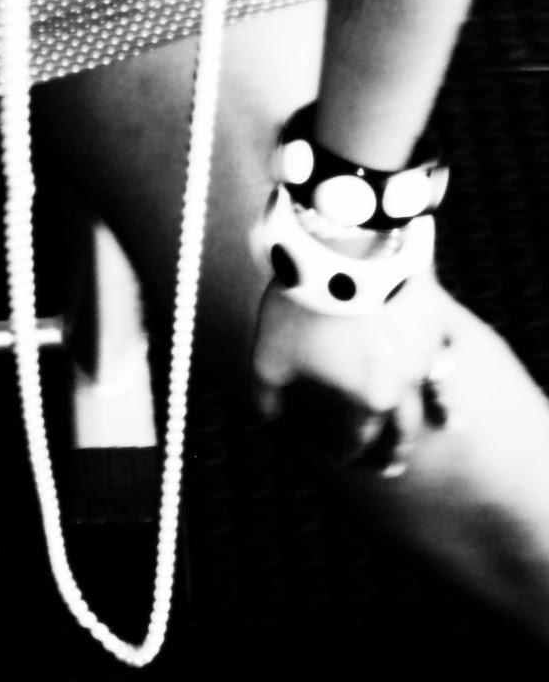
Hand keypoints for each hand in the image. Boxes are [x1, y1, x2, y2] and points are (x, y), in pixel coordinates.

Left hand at [251, 270, 456, 475]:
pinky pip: (449, 341)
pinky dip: (450, 353)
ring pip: (438, 390)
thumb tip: (267, 419)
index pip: (358, 440)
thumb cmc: (301, 308)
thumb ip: (268, 396)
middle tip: (392, 466)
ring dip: (443, 410)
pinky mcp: (433, 315)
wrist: (337, 253)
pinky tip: (452, 357)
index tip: (343, 461)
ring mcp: (424, 350)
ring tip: (450, 424)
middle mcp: (404, 385)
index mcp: (366, 401)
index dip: (348, 453)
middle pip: (404, 429)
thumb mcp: (269, 356)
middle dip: (397, 450)